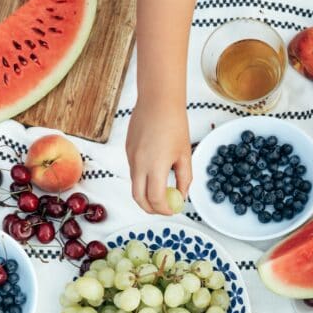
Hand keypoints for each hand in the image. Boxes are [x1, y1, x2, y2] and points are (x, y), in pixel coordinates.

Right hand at [125, 100, 192, 214]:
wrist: (157, 101)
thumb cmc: (175, 125)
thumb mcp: (185, 155)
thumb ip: (184, 178)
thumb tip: (182, 196)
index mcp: (155, 166)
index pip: (156, 199)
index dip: (164, 210)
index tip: (173, 210)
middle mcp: (139, 164)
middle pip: (139, 198)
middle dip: (151, 209)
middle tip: (163, 210)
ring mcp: (130, 157)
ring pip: (134, 186)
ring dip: (146, 195)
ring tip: (162, 193)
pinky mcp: (127, 151)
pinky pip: (133, 172)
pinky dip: (143, 180)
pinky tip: (155, 173)